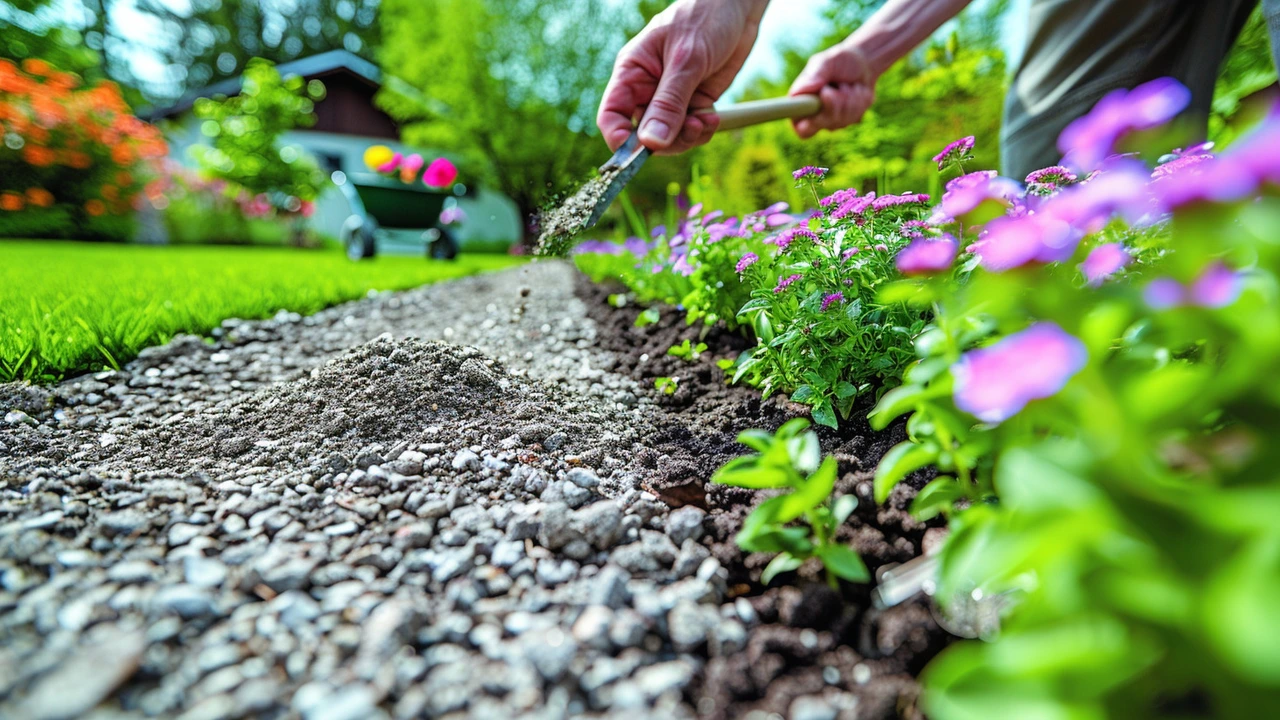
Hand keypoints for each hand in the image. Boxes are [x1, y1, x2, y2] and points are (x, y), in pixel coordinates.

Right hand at [597, 0, 767, 154]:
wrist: (739, 7)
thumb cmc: (705, 18)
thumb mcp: (686, 60)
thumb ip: (669, 103)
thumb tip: (651, 144)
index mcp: (632, 72)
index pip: (611, 116)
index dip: (619, 140)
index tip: (638, 154)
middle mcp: (647, 89)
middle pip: (641, 135)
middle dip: (665, 142)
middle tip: (690, 130)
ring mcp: (670, 98)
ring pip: (668, 138)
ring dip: (686, 138)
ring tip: (705, 122)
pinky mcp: (693, 103)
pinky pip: (690, 131)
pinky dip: (701, 131)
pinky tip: (712, 118)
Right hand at [788, 41, 875, 138]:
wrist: (862, 63)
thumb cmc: (838, 60)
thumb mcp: (825, 62)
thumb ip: (813, 75)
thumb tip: (801, 91)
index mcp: (801, 103)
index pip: (800, 128)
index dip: (809, 124)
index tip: (821, 104)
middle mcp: (814, 116)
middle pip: (822, 124)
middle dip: (834, 104)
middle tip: (839, 87)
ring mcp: (832, 120)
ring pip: (841, 121)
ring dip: (849, 99)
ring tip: (847, 85)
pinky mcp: (848, 120)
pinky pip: (855, 117)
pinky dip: (859, 100)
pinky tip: (857, 90)